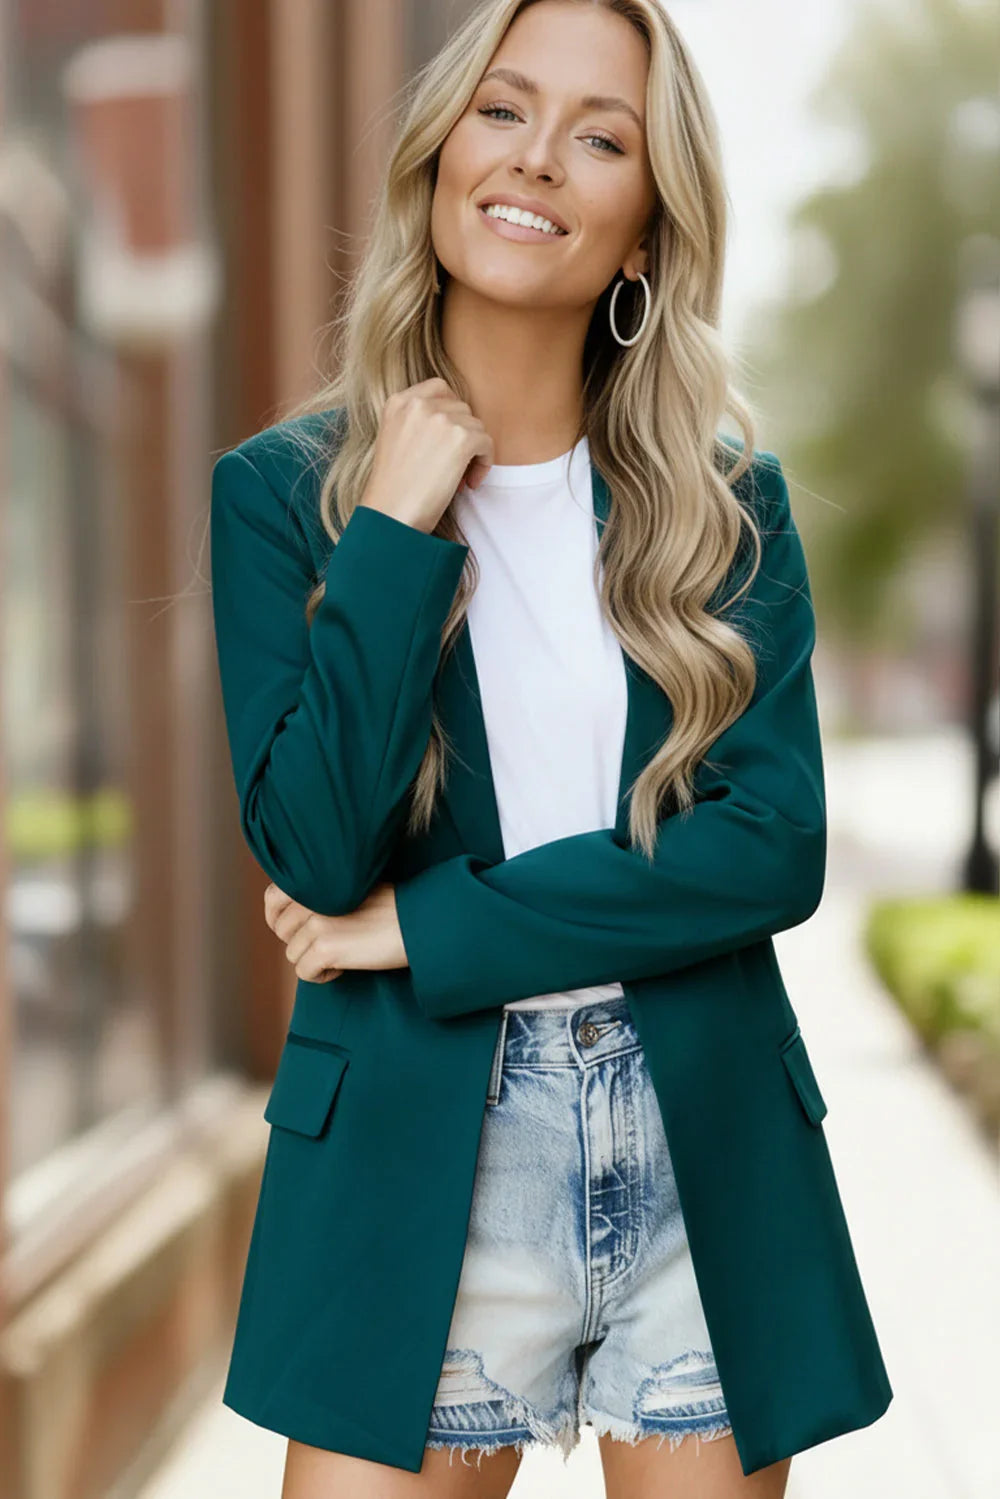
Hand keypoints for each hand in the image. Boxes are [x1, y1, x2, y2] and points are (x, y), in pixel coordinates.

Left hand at [263, 881, 407, 981]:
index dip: (276, 917)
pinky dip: (322, 975)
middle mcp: (310, 900)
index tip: (291, 930)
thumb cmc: (394, 906)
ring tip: (343, 955)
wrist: (418, 922)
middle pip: (282, 932)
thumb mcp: (353, 887)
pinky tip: (344, 967)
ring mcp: (315, 924)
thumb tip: (301, 916)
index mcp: (316, 882)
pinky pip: (305, 972)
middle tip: (329, 945)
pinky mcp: (325, 948)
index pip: (272, 898)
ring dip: (315, 960)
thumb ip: (324, 894)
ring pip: (294, 954)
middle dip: (301, 943)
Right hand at [360, 378, 494, 532]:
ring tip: (459, 478)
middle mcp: (419, 404)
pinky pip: (487, 444)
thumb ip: (418, 421)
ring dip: (474, 451)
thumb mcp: (395, 438)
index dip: (452, 412)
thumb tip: (458, 421)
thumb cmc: (394, 488)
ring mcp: (441, 419)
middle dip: (463, 434)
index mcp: (399, 401)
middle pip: (461, 408)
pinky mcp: (460, 438)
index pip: (439, 388)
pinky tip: (468, 484)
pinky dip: (483, 465)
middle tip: (454, 465)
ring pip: (476, 426)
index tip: (451, 437)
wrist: (390, 515)